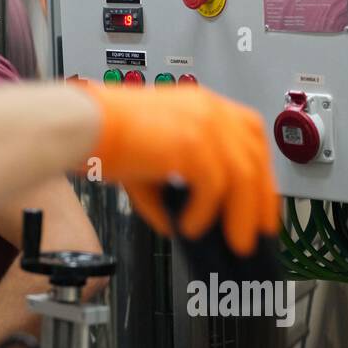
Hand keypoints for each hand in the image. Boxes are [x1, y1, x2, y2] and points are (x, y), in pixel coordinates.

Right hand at [75, 81, 278, 255]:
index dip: (261, 173)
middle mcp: (209, 110)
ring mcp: (203, 123)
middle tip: (258, 233)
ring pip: (244, 176)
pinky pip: (214, 187)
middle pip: (255, 158)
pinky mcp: (191, 142)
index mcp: (202, 105)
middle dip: (262, 201)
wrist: (84, 125)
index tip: (262, 203)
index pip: (251, 136)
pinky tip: (190, 226)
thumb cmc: (105, 135)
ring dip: (241, 215)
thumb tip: (180, 222)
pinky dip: (205, 213)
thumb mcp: (152, 159)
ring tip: (233, 242)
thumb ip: (175, 187)